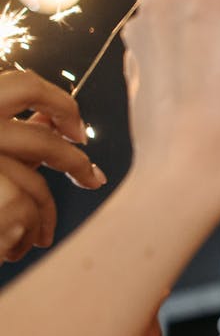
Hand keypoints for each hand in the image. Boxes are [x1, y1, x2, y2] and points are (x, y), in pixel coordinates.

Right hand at [0, 69, 103, 259]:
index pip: (23, 86)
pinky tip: (16, 249)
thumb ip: (10, 135)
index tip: (77, 131)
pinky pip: (20, 209)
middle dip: (74, 163)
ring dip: (44, 214)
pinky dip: (23, 234)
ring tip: (42, 237)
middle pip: (40, 141)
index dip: (61, 103)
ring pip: (31, 185)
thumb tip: (54, 120)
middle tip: (93, 180)